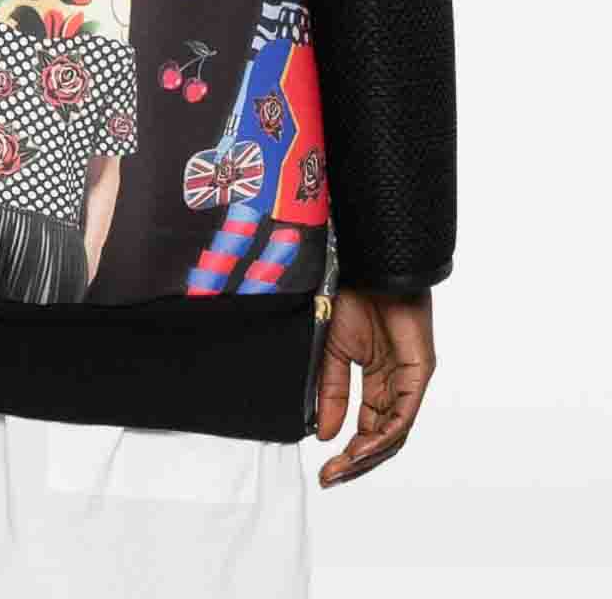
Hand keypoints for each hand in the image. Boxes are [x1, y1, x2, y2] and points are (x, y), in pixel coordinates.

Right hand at [315, 287, 435, 487]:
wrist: (367, 268)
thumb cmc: (353, 297)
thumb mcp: (332, 352)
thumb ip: (332, 393)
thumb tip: (324, 433)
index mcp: (376, 380)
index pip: (366, 426)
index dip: (347, 451)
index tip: (325, 468)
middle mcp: (395, 385)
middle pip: (381, 437)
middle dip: (357, 461)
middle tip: (332, 476)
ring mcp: (408, 380)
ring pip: (394, 432)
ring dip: (369, 454)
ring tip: (344, 466)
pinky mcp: (419, 373)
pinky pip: (403, 413)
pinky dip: (383, 433)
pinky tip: (363, 446)